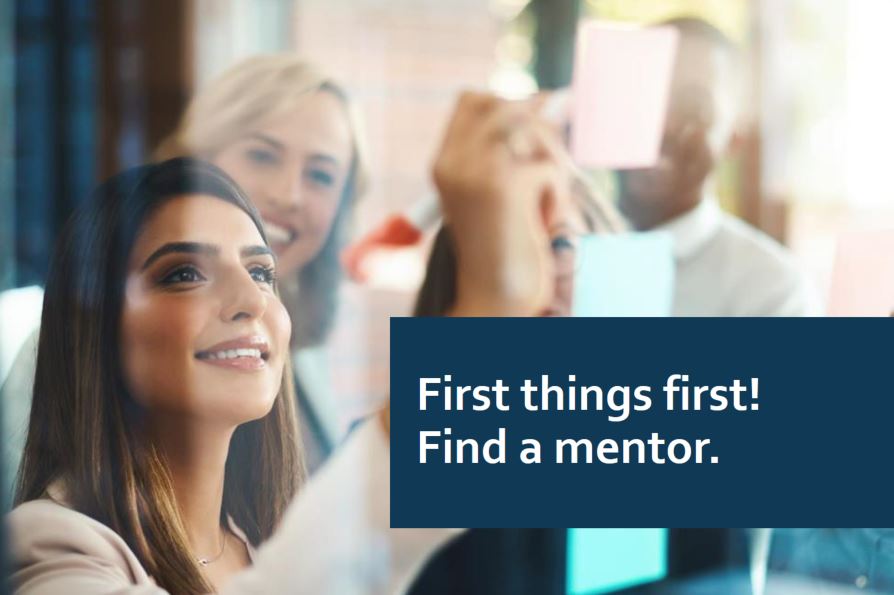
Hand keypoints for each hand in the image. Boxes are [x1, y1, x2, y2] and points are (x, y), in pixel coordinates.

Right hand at [432, 92, 571, 316]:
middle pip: (507, 104)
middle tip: (543, 174)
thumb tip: (558, 98)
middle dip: (538, 132)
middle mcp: (454, 162)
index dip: (508, 109)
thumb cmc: (504, 248)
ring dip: (552, 163)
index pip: (473, 99)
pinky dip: (557, 195)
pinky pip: (549, 167)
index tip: (526, 145)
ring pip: (533, 129)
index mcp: (445, 163)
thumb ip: (517, 146)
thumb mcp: (502, 190)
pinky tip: (542, 223)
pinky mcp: (504, 186)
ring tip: (544, 201)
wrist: (495, 299)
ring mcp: (476, 171)